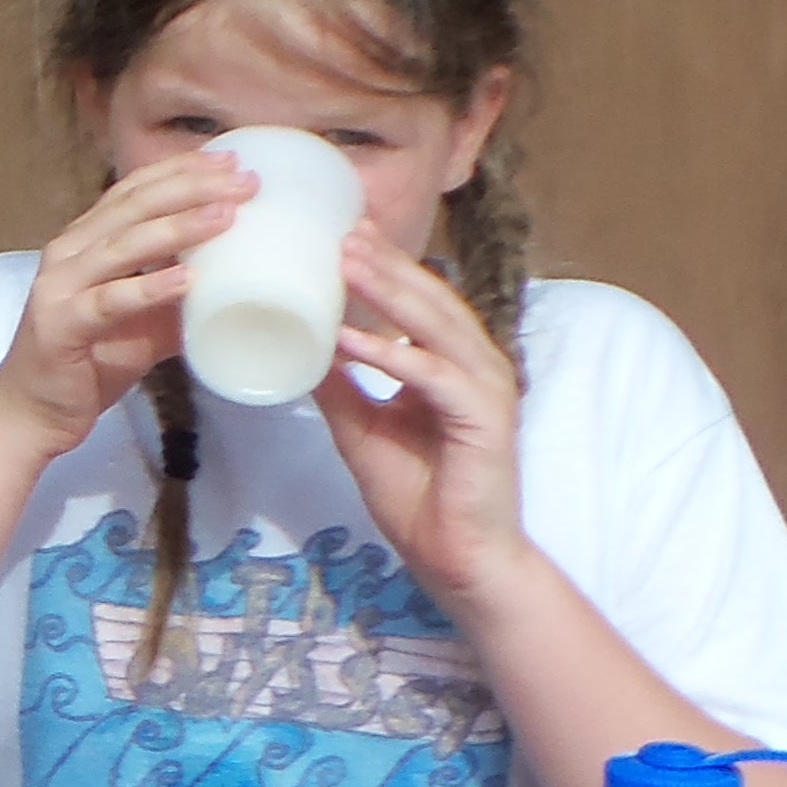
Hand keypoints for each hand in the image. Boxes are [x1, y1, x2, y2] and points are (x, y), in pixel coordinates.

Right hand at [0, 152, 249, 456]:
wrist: (30, 410)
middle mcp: (68, 253)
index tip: (231, 160)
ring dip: (177, 227)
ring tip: (225, 216)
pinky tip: (186, 279)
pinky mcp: (61, 325)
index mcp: (84, 242)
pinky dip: (148, 288)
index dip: (181, 170)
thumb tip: (238, 285)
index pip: (135, 190)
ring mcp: (60, 287)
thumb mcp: (141, 322)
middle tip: (244, 181)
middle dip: (191, 188)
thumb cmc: (86, 361)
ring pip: (123, 245)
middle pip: (133, 206)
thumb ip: (177, 299)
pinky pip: (109, 301)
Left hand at [315, 222, 535, 607]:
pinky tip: (352, 340)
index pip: (419, 300)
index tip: (342, 231)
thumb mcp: (361, 428)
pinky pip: (434, 376)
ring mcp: (485, 390)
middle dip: (386, 262)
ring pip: (437, 325)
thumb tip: (300, 346)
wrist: (456, 557)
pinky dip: (393, 354)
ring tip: (346, 262)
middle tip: (342, 229)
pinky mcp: (484, 419)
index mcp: (451, 364)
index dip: (385, 265)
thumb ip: (338, 386)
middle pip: (431, 299)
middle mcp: (475, 367)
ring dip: (391, 292)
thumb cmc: (417, 494)